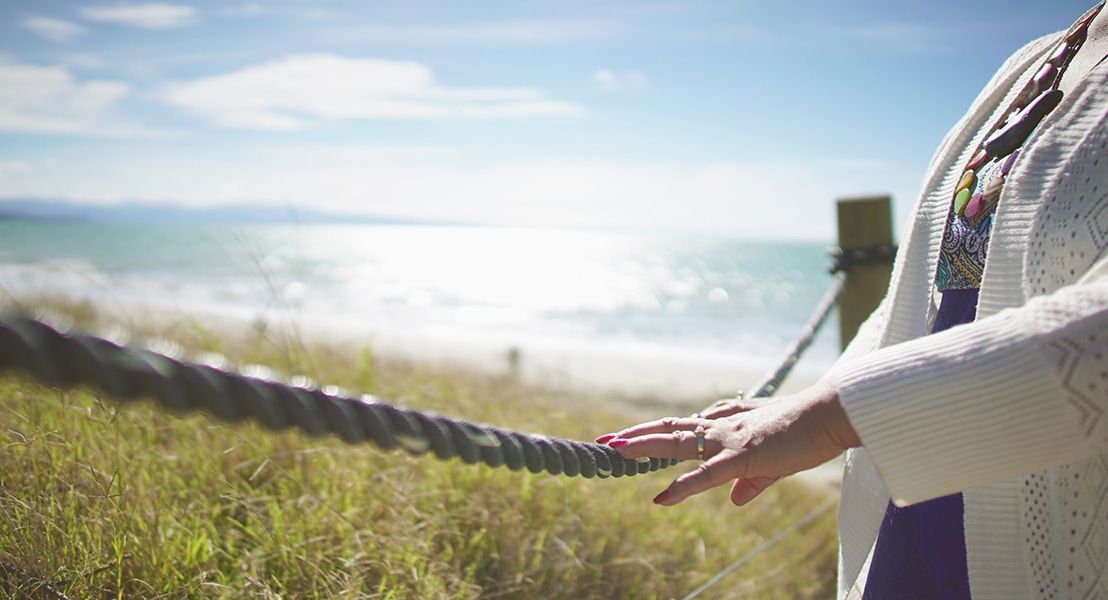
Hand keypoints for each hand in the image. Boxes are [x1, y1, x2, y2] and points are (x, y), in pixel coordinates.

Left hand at [594, 381, 858, 505]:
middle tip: (605, 440)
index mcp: (729, 424)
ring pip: (678, 443)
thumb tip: (734, 499)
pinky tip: (660, 498)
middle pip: (670, 429)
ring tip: (614, 452)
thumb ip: (751, 480)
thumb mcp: (775, 460)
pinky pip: (704, 475)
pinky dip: (681, 487)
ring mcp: (730, 439)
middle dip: (636, 436)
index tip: (630, 436)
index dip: (655, 432)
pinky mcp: (743, 456)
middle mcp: (723, 427)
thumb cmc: (808, 432)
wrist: (831, 415)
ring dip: (644, 448)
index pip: (684, 426)